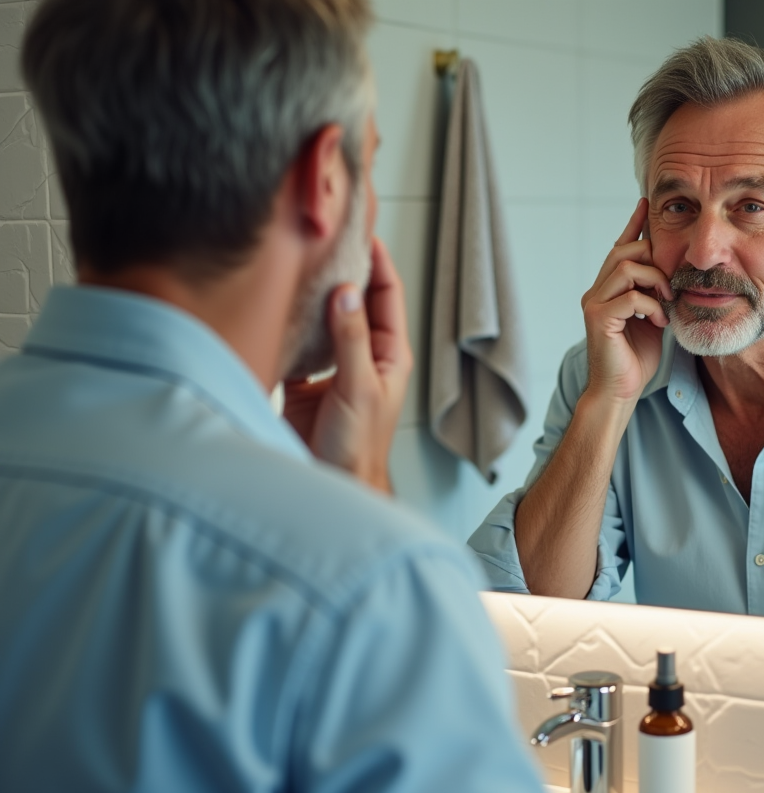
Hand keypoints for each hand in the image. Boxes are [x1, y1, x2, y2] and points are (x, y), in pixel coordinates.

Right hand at [283, 237, 412, 492]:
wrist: (332, 485)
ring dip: (309, 294)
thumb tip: (345, 291)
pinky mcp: (302, 382)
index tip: (361, 230)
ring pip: (321, 318)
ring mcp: (331, 366)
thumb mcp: (359, 388)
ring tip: (293, 261)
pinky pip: (294, 343)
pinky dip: (284, 325)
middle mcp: (361, 355)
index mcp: (387, 354)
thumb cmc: (358, 448)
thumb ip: (350, 340)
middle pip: (352, 300)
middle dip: (339, 269)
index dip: (377, 261)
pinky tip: (271, 306)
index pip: (386, 295)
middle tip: (321, 236)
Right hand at [580, 198, 672, 405]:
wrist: (620, 391)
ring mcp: (594, 303)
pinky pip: (630, 297)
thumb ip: (656, 295)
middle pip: (624, 251)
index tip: (647, 203)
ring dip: (655, 281)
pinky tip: (659, 322)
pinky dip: (651, 306)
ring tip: (667, 302)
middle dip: (653, 258)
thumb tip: (674, 274)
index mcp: (608, 288)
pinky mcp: (597, 318)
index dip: (634, 224)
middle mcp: (596, 290)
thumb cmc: (636, 359)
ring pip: (626, 268)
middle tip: (671, 284)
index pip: (621, 247)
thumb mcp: (653, 318)